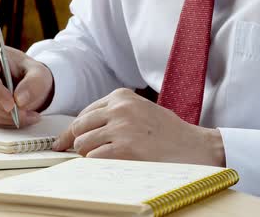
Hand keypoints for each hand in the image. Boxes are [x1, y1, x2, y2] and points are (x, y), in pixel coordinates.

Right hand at [0, 41, 53, 126]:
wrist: (26, 82)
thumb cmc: (30, 72)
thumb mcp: (39, 73)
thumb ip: (33, 83)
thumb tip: (20, 99)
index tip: (12, 105)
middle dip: (1, 108)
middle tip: (23, 115)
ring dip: (4, 117)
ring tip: (27, 117)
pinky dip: (2, 120)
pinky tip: (17, 118)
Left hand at [53, 88, 225, 166]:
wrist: (194, 146)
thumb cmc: (167, 130)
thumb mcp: (139, 109)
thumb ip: (113, 112)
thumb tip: (82, 128)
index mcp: (121, 96)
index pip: (85, 113)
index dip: (73, 130)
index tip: (64, 140)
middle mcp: (119, 108)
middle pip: (79, 126)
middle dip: (75, 142)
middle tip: (76, 152)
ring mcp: (121, 127)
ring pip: (82, 143)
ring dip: (86, 154)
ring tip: (101, 158)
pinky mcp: (124, 148)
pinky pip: (93, 157)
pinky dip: (95, 163)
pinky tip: (107, 164)